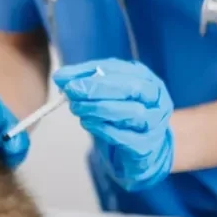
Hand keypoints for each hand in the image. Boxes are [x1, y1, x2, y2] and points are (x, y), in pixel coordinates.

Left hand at [52, 58, 173, 190]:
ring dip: (99, 108)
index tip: (68, 79)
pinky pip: (126, 136)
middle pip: (132, 88)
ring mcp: (155, 123)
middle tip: (72, 91)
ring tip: (77, 108)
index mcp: (147, 79)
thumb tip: (60, 76)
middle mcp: (156, 99)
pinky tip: (87, 123)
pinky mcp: (146, 145)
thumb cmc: (123, 114)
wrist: (142, 146)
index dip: (93, 72)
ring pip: (132, 112)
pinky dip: (103, 128)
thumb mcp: (106, 94)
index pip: (122, 69)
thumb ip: (84, 82)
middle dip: (98, 88)